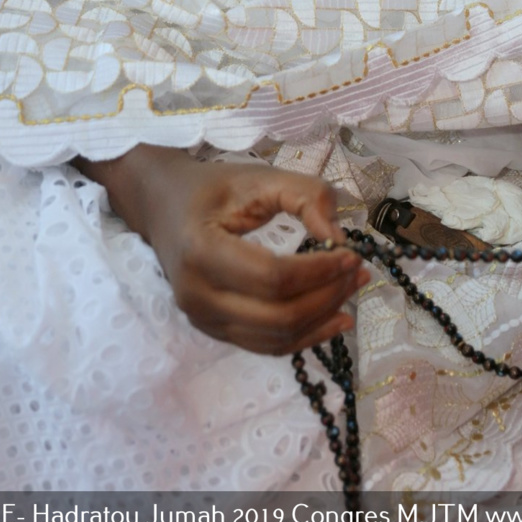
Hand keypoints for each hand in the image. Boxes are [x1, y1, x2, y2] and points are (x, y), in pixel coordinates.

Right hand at [89, 147, 368, 355]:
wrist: (163, 205)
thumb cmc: (212, 188)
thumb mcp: (258, 177)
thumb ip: (305, 195)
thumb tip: (339, 237)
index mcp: (202, 252)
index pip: (273, 278)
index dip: (319, 271)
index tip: (351, 253)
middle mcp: (197, 295)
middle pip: (278, 316)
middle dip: (328, 297)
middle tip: (359, 272)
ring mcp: (202, 319)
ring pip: (274, 339)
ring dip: (321, 320)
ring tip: (352, 291)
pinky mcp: (213, 330)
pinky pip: (265, 344)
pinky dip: (303, 337)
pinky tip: (334, 321)